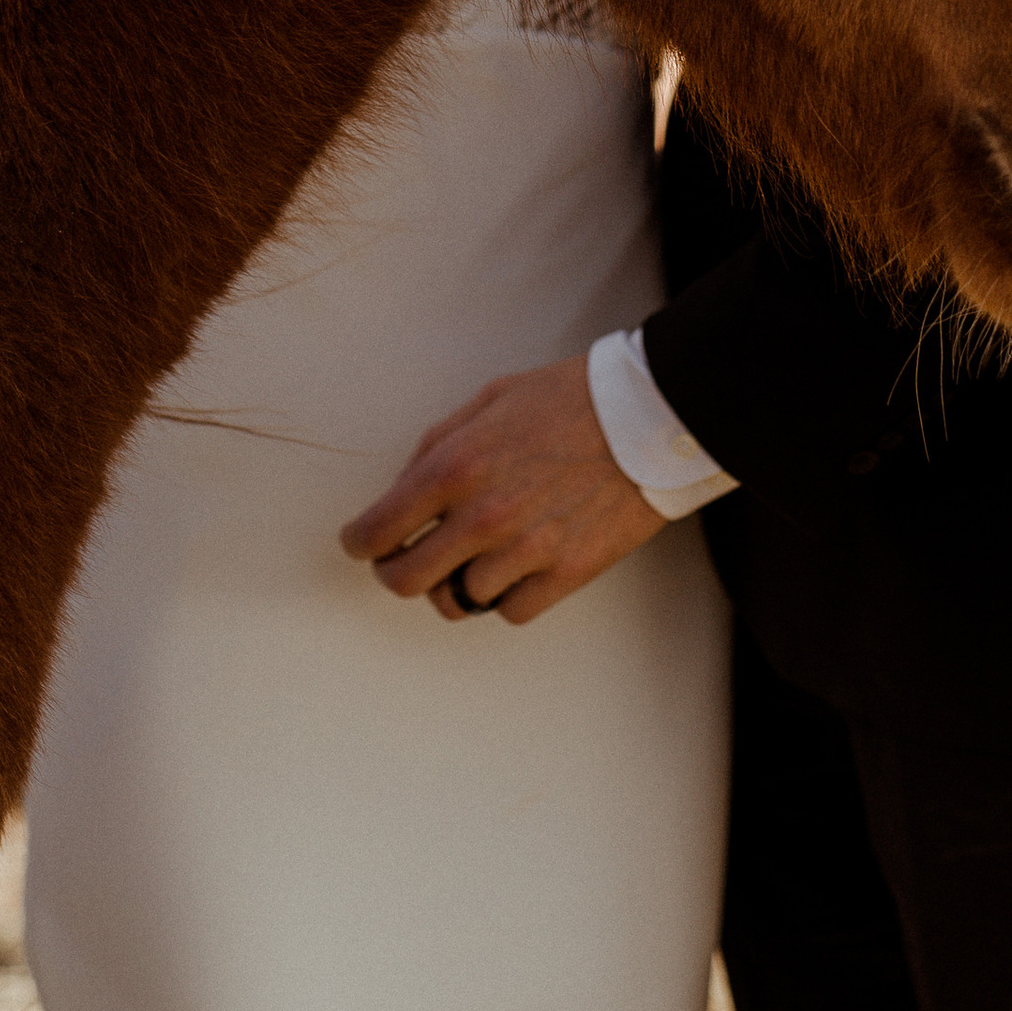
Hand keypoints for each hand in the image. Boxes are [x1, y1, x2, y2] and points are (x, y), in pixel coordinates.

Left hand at [339, 356, 666, 625]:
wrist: (652, 415)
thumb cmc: (572, 399)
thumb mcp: (491, 399)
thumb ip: (438, 444)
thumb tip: (405, 489)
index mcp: (456, 465)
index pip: (378, 530)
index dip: (359, 543)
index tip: (362, 544)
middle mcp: (483, 515)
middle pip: (406, 582)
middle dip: (396, 573)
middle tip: (405, 560)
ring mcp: (526, 551)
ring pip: (458, 601)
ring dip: (458, 580)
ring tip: (476, 554)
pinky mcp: (566, 575)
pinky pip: (510, 612)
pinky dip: (505, 596)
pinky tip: (516, 565)